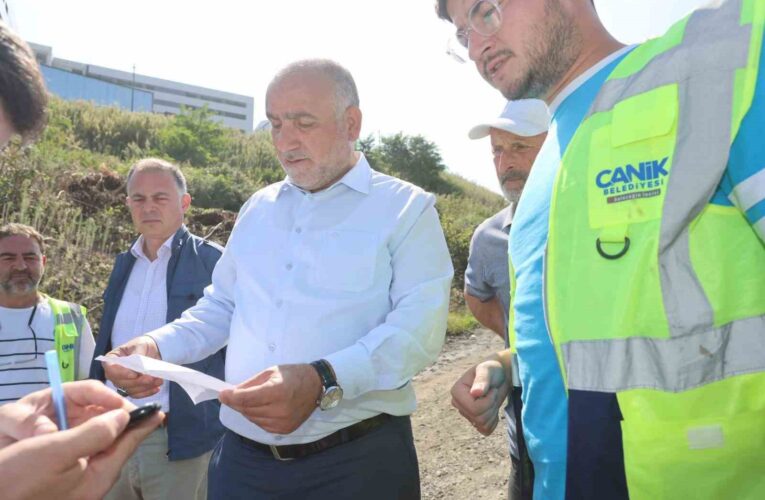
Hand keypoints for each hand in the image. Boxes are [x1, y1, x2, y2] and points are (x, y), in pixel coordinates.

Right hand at [0, 390, 161, 499]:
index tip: (158, 409)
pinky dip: (76, 436)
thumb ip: (94, 433)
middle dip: (119, 424)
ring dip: (98, 429)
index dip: (141, 424)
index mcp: (94, 480)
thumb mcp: (55, 451)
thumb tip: (123, 417)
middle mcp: (87, 483)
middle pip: (112, 446)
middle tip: (126, 404)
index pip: (126, 446)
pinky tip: (71, 428)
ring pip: (94, 449)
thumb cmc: (13, 480)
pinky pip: (74, 453)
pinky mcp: (53, 479)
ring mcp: (70, 483)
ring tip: (104, 413)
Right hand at [103, 335, 163, 398]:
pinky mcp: (132, 389)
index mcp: (111, 360)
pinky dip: (147, 392)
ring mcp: (122, 383)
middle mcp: (114, 374)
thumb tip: (139, 365)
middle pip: (121, 382)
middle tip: (150, 378)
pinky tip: (156, 388)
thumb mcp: (140, 345)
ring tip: (158, 381)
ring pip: (130, 390)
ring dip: (145, 386)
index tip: (134, 374)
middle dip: (137, 381)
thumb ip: (138, 354)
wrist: (151, 351)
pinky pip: (138, 394)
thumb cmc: (142, 346)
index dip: (122, 373)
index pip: (110, 368)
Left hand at [219, 364, 321, 433]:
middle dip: (237, 402)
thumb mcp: (271, 372)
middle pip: (247, 410)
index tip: (222, 394)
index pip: (247, 399)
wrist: (317, 386)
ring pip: (252, 419)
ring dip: (246, 410)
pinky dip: (257, 417)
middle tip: (232, 395)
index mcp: (278, 391)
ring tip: (252, 400)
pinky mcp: (284, 430)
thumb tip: (232, 393)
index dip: (231, 397)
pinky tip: (262, 408)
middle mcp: (280, 410)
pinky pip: (261, 425)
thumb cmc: (293, 375)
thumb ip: (251, 383)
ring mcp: (283, 423)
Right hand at [450, 356, 511, 435]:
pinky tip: (493, 409)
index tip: (491, 388)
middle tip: (493, 393)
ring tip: (492, 399)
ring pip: (482, 425)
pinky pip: (485, 430)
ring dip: (493, 413)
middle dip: (491, 406)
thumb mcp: (487, 371)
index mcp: (456, 392)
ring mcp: (465, 413)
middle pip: (478, 418)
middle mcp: (458, 404)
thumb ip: (482, 381)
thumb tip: (475, 393)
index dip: (488, 401)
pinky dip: (493, 422)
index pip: (474, 409)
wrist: (500, 375)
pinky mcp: (474, 420)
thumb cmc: (492, 369)